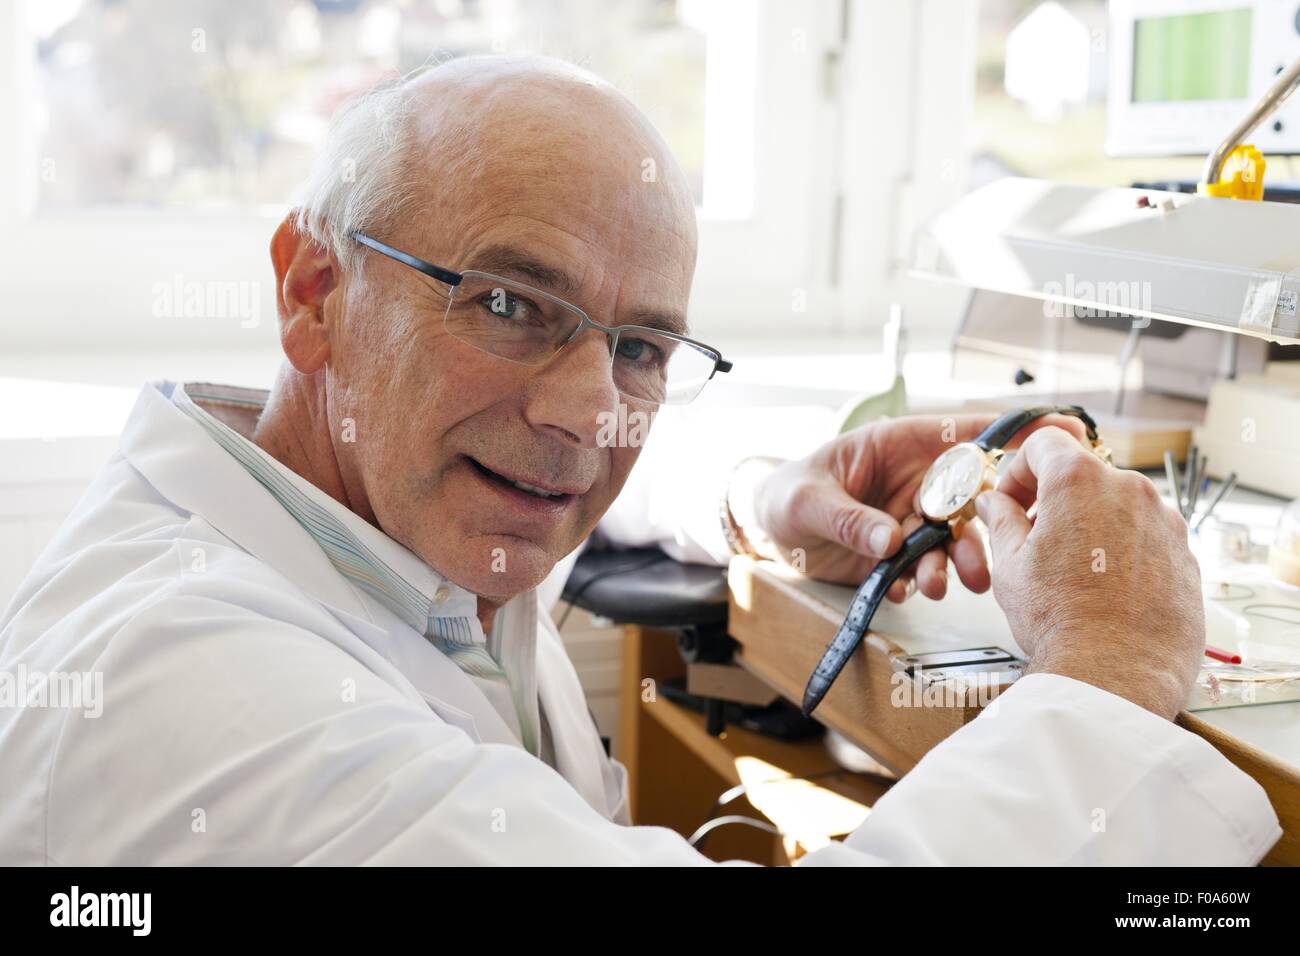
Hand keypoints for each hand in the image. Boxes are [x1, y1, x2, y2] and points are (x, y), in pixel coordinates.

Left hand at [741, 413, 1087, 600]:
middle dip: (985, 527)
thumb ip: (849, 518)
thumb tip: (892, 541)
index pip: (960, 432)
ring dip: (954, 565)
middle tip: (982, 564)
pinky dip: (918, 582)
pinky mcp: (902, 554)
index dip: (1009, 430)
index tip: (1058, 430)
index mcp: (898, 447)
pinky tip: (904, 590)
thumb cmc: (788, 494)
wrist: (769, 530)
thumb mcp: (808, 501)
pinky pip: (922, 568)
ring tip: (938, 587)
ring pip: (951, 540)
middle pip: (967, 497)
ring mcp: (912, 519)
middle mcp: (915, 481)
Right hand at [974, 427, 1202, 718]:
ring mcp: (1163, 520)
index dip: (1019, 469)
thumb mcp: (1008, 565)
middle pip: (1083, 475)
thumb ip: (1000, 521)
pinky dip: (1122, 550)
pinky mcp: (1185, 552)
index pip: (1045, 443)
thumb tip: (993, 502)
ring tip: (1071, 571)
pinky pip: (1146, 536)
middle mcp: (1129, 489)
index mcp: (1079, 481)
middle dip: (1054, 500)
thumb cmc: (1059, 620)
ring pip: (1116, 506)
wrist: (1115, 673)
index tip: (1011, 501)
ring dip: (1090, 524)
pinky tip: (1105, 588)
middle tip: (1034, 540)